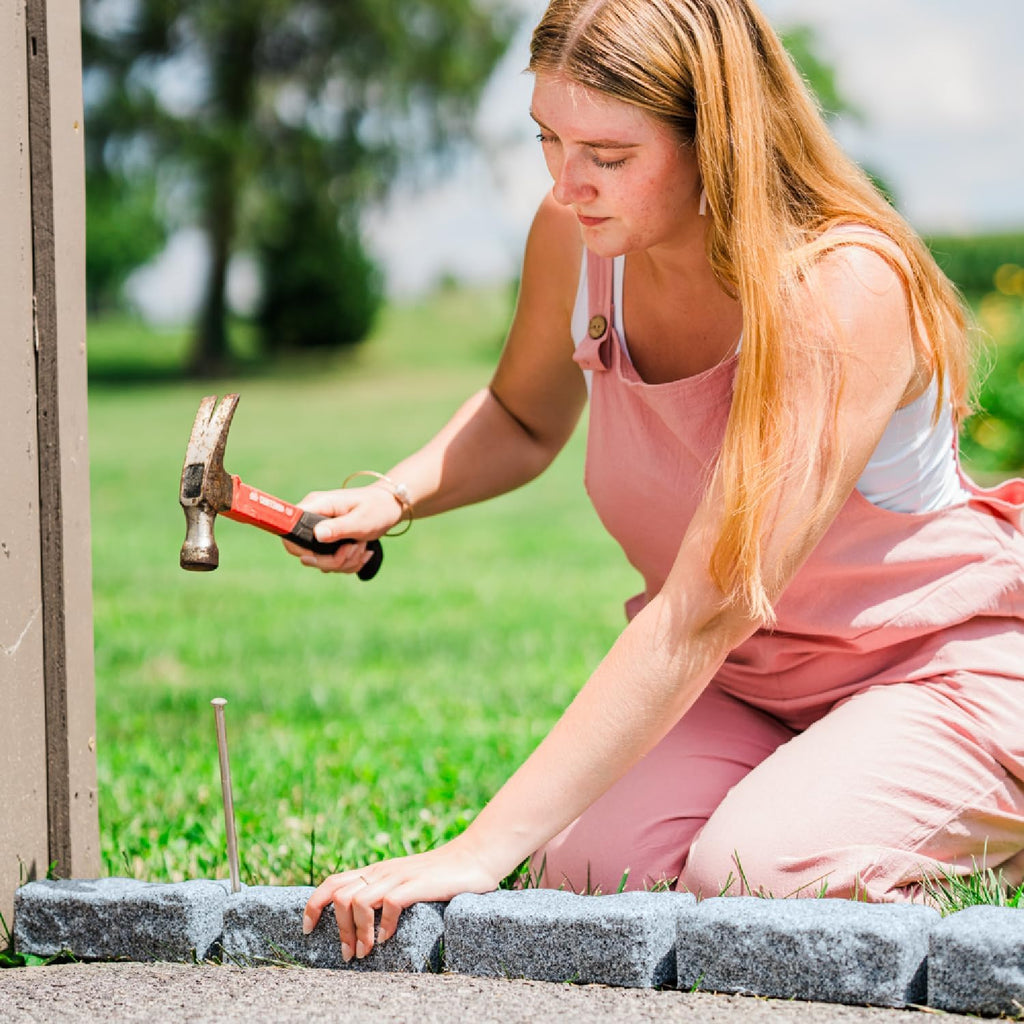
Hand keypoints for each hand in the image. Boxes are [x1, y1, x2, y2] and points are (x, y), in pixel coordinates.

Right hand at [282, 485, 401, 573]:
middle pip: (305, 554)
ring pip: (321, 563)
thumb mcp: (361, 520)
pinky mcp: (328, 543)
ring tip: (362, 546)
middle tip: (354, 547)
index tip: (321, 554)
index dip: (299, 548)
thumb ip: (339, 528)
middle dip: (333, 560)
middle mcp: (313, 519)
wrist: (389, 507)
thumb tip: (317, 534)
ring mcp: (320, 532)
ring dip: (345, 562)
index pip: (288, 529)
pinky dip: (349, 564)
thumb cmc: (377, 508)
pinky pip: (332, 564)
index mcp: (316, 506)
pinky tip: (362, 551)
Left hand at [302, 841, 499, 959]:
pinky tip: (389, 938)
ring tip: (366, 952)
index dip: (313, 905)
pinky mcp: (418, 884)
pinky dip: (384, 925)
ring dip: (358, 932)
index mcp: (376, 871)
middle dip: (338, 929)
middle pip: (340, 895)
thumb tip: (359, 920)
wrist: (474, 858)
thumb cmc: (440, 876)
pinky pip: (390, 904)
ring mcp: (399, 877)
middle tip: (349, 954)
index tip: (308, 930)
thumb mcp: (404, 881)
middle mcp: (383, 872)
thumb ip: (383, 893)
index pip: (333, 882)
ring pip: (358, 901)